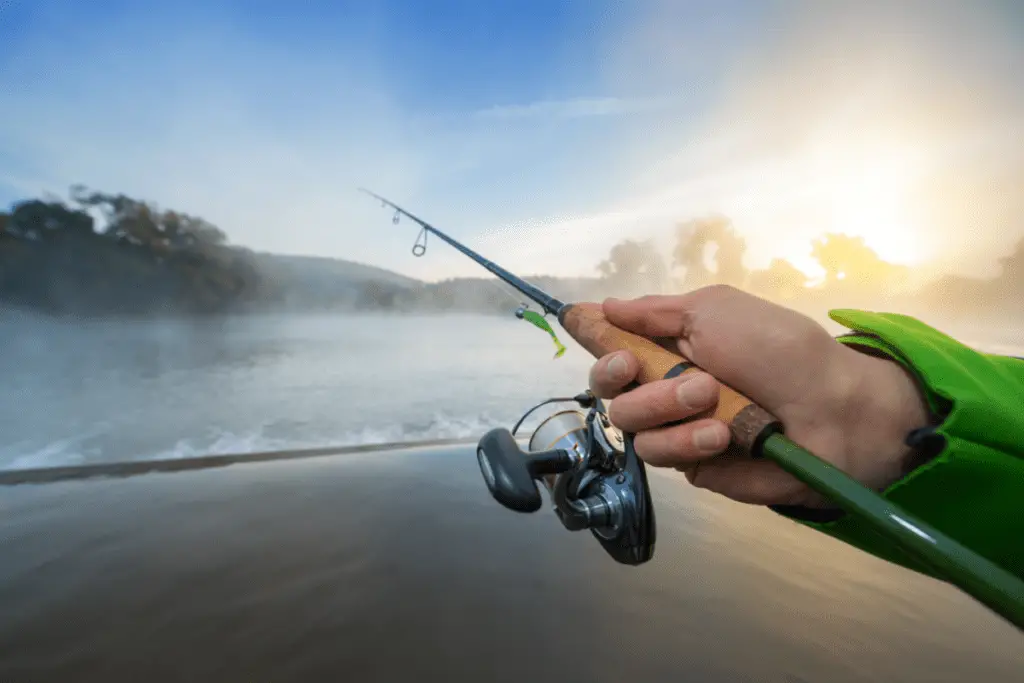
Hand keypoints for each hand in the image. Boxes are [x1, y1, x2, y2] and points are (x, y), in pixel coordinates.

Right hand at [587, 285, 931, 507]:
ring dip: (664, 408)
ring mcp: (678, 429)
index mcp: (670, 345)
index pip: (612, 342)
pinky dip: (687, 441)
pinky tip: (722, 434)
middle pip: (606, 388)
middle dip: (616, 374)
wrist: (834, 408)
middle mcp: (665, 386)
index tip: (581, 325)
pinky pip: (661, 458)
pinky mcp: (694, 466)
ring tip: (710, 400)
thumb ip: (656, 311)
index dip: (592, 335)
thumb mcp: (717, 310)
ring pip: (630, 425)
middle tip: (636, 367)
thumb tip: (603, 306)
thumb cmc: (780, 349)